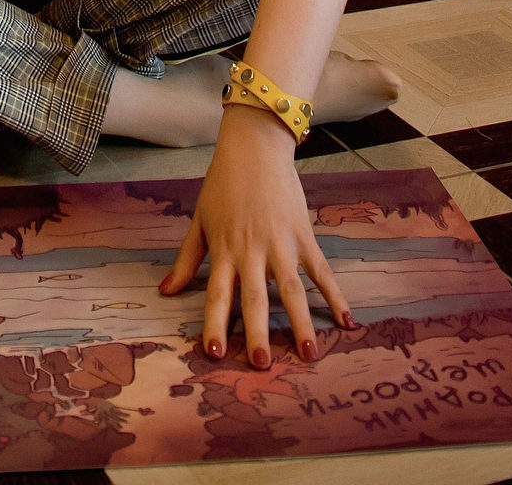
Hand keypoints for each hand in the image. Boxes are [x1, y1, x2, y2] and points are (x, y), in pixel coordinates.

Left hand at [160, 107, 354, 366]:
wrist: (254, 147)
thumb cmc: (223, 184)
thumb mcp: (200, 219)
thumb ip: (187, 259)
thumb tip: (166, 291)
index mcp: (224, 250)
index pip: (217, 294)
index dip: (215, 324)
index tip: (215, 352)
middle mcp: (252, 251)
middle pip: (255, 298)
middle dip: (258, 332)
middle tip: (261, 363)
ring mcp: (280, 244)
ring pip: (291, 290)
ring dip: (300, 323)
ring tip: (308, 353)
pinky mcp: (303, 235)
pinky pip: (321, 271)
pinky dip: (335, 295)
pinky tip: (346, 321)